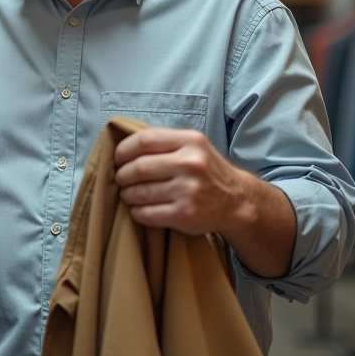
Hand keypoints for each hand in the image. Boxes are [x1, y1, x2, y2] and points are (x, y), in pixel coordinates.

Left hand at [113, 127, 256, 236]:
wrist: (236, 201)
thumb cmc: (207, 172)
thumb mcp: (193, 147)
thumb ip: (165, 143)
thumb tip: (123, 148)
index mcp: (190, 142)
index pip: (144, 140)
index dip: (124, 150)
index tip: (118, 159)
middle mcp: (190, 164)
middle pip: (138, 167)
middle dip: (122, 175)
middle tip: (121, 179)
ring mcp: (188, 191)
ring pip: (139, 192)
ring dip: (127, 194)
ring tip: (128, 194)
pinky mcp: (185, 215)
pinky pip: (146, 214)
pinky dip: (136, 212)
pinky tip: (139, 209)